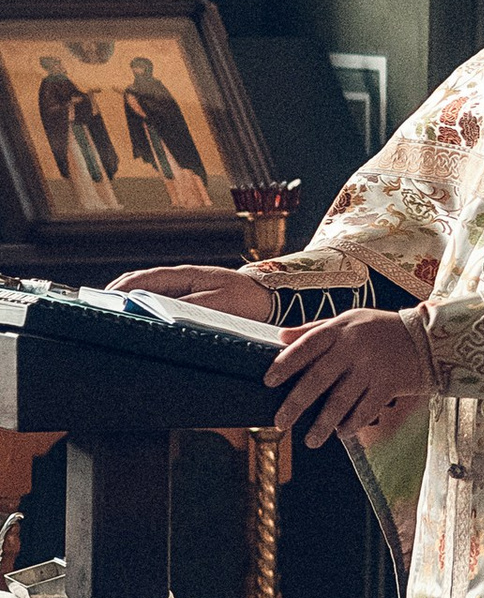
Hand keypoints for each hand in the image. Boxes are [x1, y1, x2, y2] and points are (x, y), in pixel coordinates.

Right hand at [114, 264, 270, 319]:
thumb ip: (190, 307)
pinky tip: (138, 322)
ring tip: (111, 318)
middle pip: (141, 284)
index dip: (123, 289)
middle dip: (119, 295)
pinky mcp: (190, 299)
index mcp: (186, 275)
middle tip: (98, 311)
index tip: (105, 301)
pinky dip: (146, 309)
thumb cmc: (247, 300)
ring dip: (130, 302)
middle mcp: (181, 278)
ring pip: (149, 292)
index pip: (145, 278)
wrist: (271, 299)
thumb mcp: (220, 305)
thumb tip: (162, 312)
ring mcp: (184, 287)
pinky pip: (161, 302)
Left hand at [267, 309, 431, 446]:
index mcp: (340, 329)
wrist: (427, 337)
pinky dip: (352, 423)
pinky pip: (366, 409)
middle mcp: (354, 347)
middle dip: (296, 404)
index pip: (306, 346)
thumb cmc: (381, 329)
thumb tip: (281, 337)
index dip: (286, 364)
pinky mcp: (389, 384)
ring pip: (341, 400)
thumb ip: (315, 329)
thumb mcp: (349, 320)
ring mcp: (372, 367)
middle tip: (280, 423)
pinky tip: (342, 432)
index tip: (268, 382)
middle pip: (318, 378)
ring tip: (311, 440)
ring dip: (323, 424)